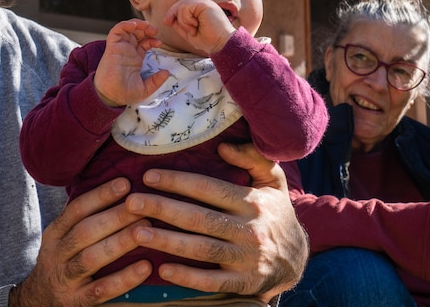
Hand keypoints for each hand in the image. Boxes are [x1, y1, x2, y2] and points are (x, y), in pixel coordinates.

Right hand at [12, 178, 151, 306]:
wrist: (39, 301)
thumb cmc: (64, 260)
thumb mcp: (63, 236)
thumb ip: (84, 216)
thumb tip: (120, 184)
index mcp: (55, 233)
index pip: (76, 209)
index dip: (100, 195)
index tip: (125, 183)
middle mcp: (57, 254)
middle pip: (85, 232)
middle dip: (115, 216)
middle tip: (142, 205)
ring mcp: (66, 279)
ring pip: (91, 258)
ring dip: (120, 242)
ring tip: (146, 230)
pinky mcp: (77, 302)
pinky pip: (102, 290)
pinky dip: (124, 279)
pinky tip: (145, 267)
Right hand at [94, 19, 168, 106]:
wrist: (111, 96)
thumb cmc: (124, 93)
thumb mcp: (145, 88)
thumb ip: (156, 81)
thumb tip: (166, 73)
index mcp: (134, 58)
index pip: (144, 43)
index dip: (152, 40)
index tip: (160, 43)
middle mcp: (127, 51)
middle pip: (137, 33)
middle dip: (146, 28)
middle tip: (154, 30)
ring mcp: (119, 48)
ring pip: (127, 29)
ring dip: (136, 24)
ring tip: (145, 25)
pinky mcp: (112, 47)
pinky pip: (116, 31)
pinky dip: (124, 25)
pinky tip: (133, 25)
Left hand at [125, 143, 307, 301]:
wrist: (297, 259)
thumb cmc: (275, 214)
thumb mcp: (273, 181)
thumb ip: (253, 157)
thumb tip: (223, 146)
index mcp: (252, 201)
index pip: (208, 188)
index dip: (177, 181)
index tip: (148, 176)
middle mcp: (249, 229)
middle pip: (198, 218)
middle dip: (162, 208)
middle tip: (132, 202)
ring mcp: (246, 258)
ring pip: (201, 249)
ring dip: (167, 241)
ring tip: (136, 232)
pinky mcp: (244, 283)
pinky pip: (212, 282)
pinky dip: (188, 277)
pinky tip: (163, 270)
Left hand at [163, 0, 235, 55]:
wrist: (222, 44)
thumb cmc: (209, 41)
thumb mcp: (190, 33)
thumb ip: (181, 25)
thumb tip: (168, 19)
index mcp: (201, 10)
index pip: (184, 6)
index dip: (173, 12)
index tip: (166, 22)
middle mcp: (203, 5)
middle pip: (182, 3)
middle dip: (172, 13)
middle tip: (167, 22)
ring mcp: (205, 3)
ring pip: (182, 5)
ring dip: (183, 21)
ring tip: (193, 30)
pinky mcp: (204, 5)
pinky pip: (186, 8)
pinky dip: (186, 19)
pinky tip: (195, 26)